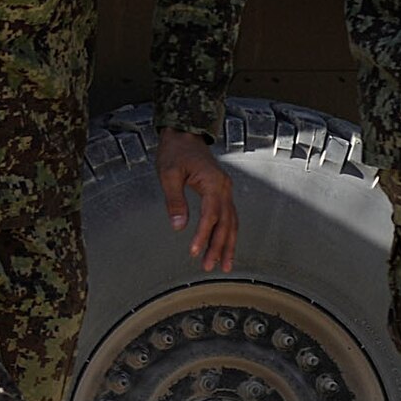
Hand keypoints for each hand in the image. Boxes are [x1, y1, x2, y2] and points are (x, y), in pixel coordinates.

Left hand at [155, 128, 236, 272]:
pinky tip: (224, 246)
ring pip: (232, 222)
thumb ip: (175, 201)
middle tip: (210, 266)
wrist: (184, 134)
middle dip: (219, 247)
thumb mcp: (168, 174)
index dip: (203, 235)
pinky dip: (228, 233)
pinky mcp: (221, 192)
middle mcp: (224, 188)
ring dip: (228, 244)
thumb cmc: (175, 151)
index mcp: (213, 182)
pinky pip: (229, 216)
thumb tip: (178, 227)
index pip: (211, 215)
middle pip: (226, 223)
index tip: (194, 252)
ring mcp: (225, 190)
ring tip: (224, 265)